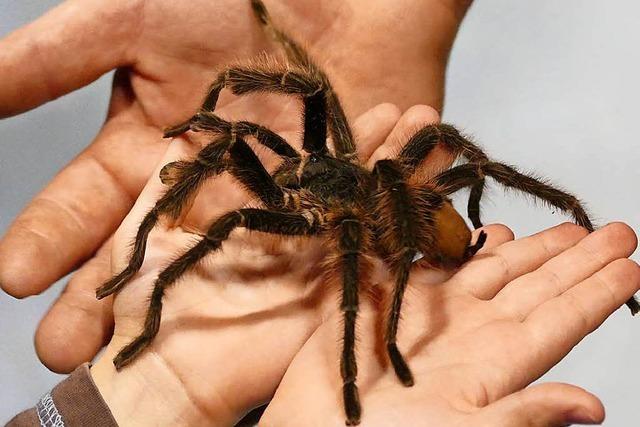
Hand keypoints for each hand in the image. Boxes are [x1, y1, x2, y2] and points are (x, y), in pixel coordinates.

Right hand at [0, 0, 471, 372]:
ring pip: (206, 273)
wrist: (340, 0)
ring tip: (138, 352)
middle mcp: (192, 193)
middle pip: (138, 258)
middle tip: (67, 349)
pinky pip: (287, 256)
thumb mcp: (135, 20)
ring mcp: (252, 209)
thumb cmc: (236, 0)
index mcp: (142, 153)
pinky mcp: (311, 214)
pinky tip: (244, 331)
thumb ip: (61, 55)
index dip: (46, 240)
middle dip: (99, 302)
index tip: (15, 277)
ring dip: (174, 312)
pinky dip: (270, 290)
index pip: (81, 209)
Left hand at [90, 103, 447, 425]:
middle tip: (415, 116)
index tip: (367, 107)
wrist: (166, 366)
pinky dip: (402, 231)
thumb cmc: (147, 300)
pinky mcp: (330, 301)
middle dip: (384, 151)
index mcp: (261, 217)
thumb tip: (178, 134)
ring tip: (432, 138)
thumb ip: (164, 181)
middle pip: (349, 188)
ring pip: (368, 217)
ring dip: (401, 180)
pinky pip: (372, 264)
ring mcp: (316, 269)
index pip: (310, 168)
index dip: (339, 139)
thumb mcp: (148, 227)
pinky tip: (430, 196)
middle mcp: (296, 238)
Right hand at [261, 222, 639, 425]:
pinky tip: (493, 234)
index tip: (631, 263)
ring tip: (569, 230)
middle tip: (618, 230)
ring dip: (534, 250)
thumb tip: (592, 407)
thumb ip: (521, 415)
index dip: (596, 292)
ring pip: (497, 271)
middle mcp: (473, 332)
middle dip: (577, 259)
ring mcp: (436, 314)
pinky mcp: (397, 298)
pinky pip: (441, 265)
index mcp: (496, 362)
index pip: (560, 319)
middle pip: (537, 287)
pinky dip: (468, 248)